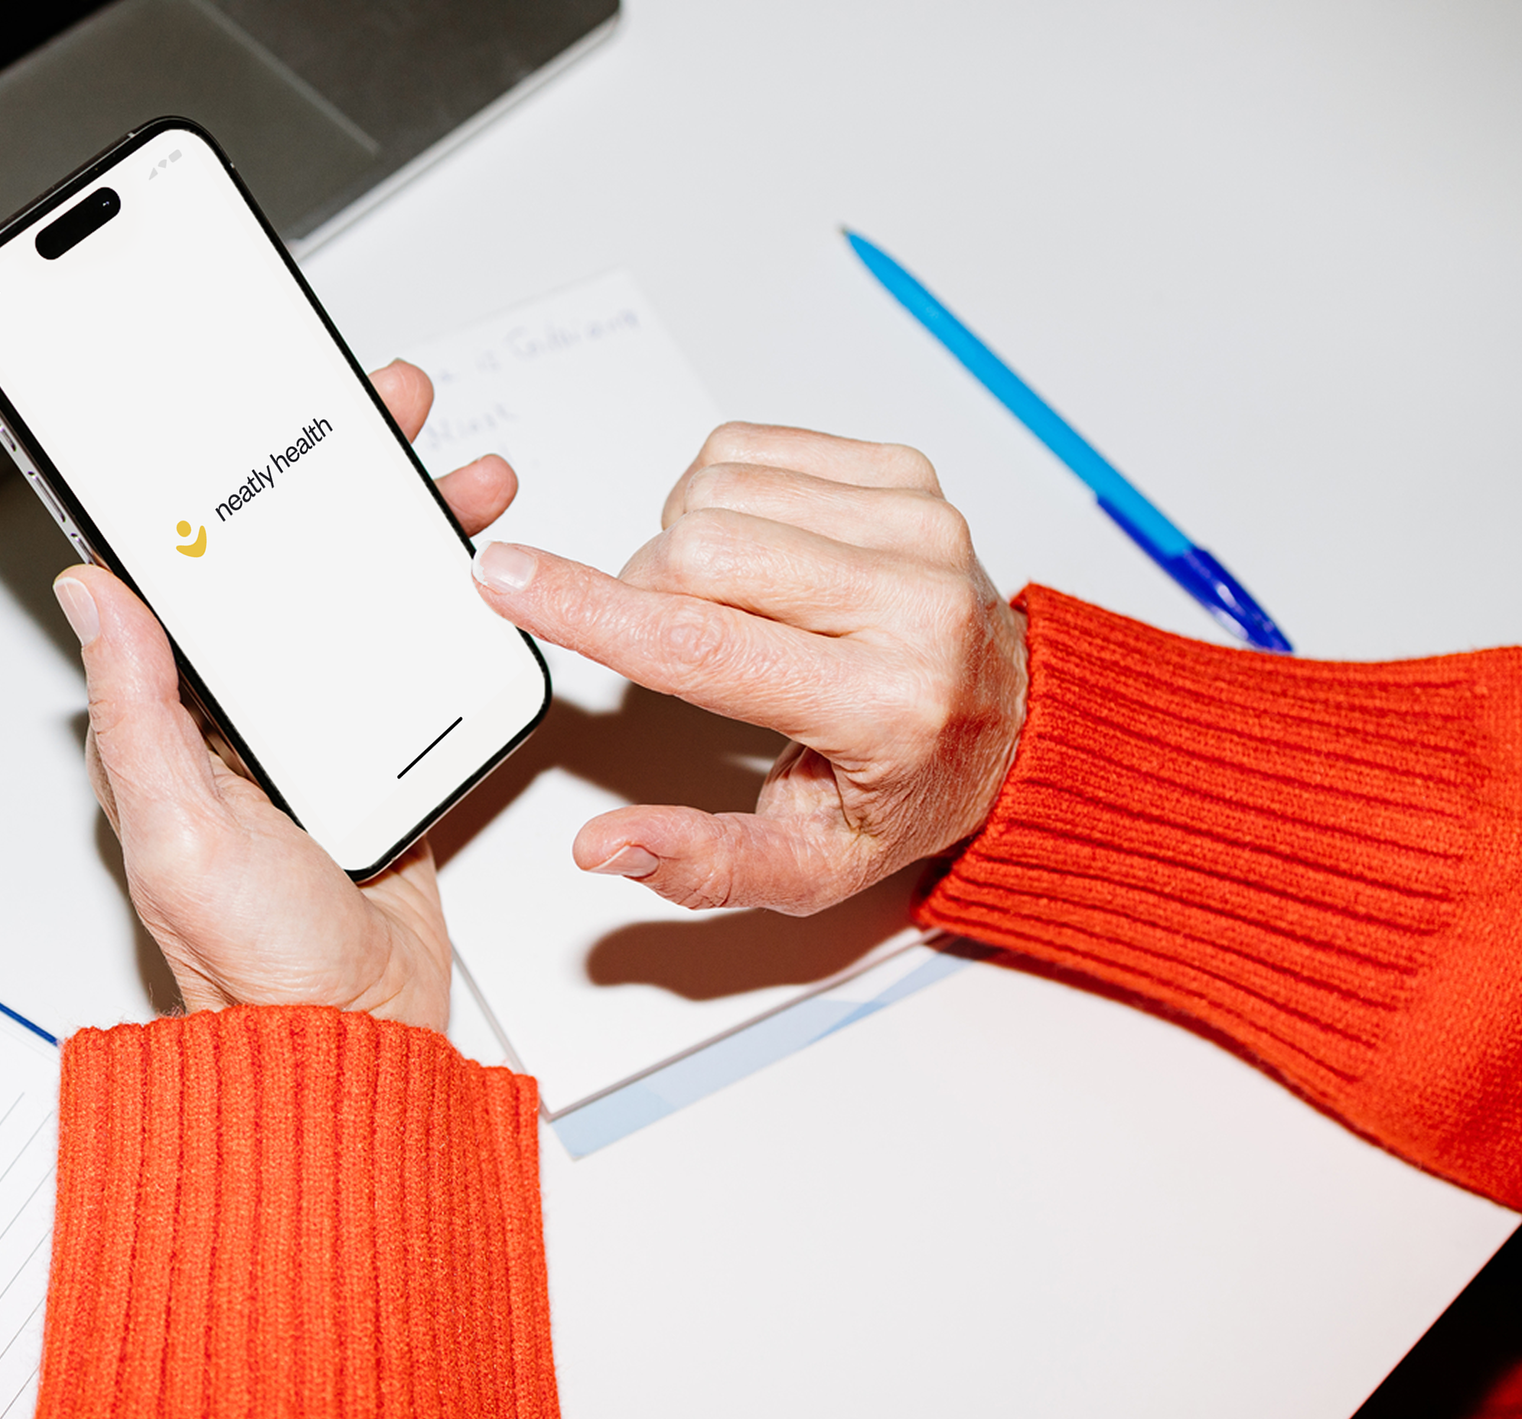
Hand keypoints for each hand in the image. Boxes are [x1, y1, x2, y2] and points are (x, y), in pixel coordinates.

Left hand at [53, 360, 515, 1030]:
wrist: (353, 1036)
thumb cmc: (251, 961)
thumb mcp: (178, 825)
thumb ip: (140, 707)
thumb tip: (92, 593)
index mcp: (175, 720)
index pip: (195, 572)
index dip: (230, 485)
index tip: (262, 418)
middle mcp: (243, 720)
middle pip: (289, 567)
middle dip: (342, 483)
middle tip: (389, 419)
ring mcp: (319, 737)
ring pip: (362, 603)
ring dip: (410, 538)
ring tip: (457, 488)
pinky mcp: (385, 762)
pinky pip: (418, 667)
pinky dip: (449, 617)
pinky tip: (475, 584)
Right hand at [470, 423, 1025, 915]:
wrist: (1015, 722)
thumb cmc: (907, 785)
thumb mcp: (811, 867)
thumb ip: (703, 863)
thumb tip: (606, 846)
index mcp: (885, 704)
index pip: (699, 643)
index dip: (585, 609)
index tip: (505, 578)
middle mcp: (913, 602)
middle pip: (696, 551)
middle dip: (647, 592)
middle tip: (682, 642)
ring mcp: (917, 525)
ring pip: (714, 490)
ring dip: (687, 544)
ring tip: (735, 605)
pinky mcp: (907, 474)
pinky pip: (750, 449)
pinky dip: (726, 498)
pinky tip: (764, 556)